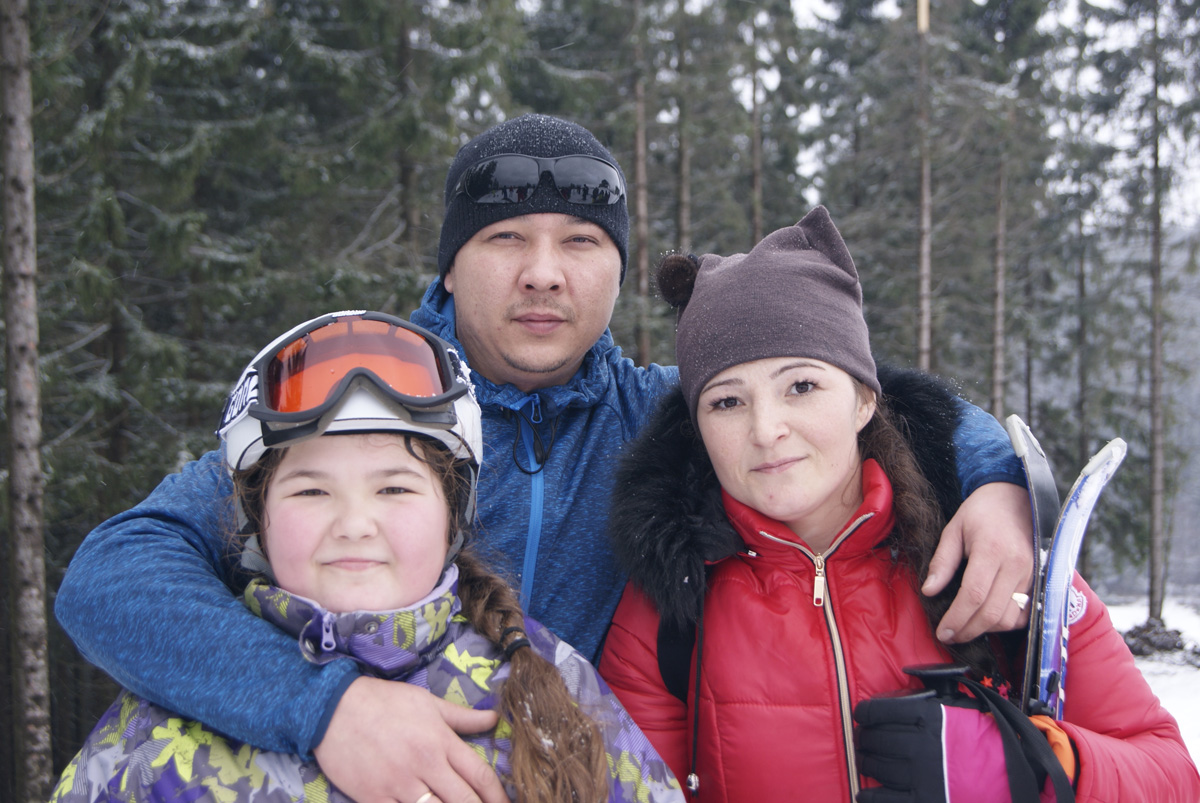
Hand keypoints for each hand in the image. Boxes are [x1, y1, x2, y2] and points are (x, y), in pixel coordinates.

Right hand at [313, 676, 505, 802]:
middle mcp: (425, 765)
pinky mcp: (374, 798)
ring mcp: (399, 785)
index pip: (480, 775)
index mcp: (441, 741)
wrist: (333, 707)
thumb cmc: (384, 702)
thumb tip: (494, 718)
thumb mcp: (427, 702)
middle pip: (464, 801)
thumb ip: (462, 717)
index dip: (498, 796)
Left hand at [855, 691, 1015, 802]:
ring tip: (867, 761)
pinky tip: (866, 793)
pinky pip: (885, 799)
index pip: (878, 712)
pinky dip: (870, 796)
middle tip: (864, 740)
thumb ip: (933, 694)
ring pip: (877, 767)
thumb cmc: (986, 738)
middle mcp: (920, 745)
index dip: (865, 713)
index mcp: (928, 717)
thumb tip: (908, 676)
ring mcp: (921, 776)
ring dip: (867, 763)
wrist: (1013, 775)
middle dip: (865, 739)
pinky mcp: (925, 800)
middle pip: (874, 740)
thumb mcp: (961, 705)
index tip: (862, 716)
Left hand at [922, 482, 1033, 642]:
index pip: (973, 596)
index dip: (956, 619)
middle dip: (968, 630)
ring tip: (965, 627)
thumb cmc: (981, 512)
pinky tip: (988, 619)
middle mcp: (1016, 565)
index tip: (942, 632)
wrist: (1014, 497)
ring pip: (1010, 618)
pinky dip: (1006, 623)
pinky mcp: (1039, 579)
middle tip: (950, 635)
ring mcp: (1031, 574)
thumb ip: (942, 562)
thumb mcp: (953, 530)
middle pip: (992, 613)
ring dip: (986, 629)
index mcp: (991, 550)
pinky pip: (1025, 613)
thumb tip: (928, 591)